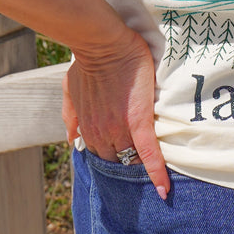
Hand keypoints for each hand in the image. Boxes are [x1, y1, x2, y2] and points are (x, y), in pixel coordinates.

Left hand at [62, 25, 170, 199]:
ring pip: (132, 159)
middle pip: (117, 160)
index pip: (101, 154)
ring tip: (154, 177)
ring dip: (140, 169)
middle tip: (140, 167)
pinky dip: (156, 172)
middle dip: (126, 165)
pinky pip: (149, 152)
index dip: (112, 158)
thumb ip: (70, 114)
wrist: (102, 44)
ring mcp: (120, 129)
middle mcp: (102, 133)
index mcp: (89, 127)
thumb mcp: (69, 88)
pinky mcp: (139, 121)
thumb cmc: (86, 62)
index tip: (122, 162)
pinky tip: (164, 189)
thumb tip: (71, 138)